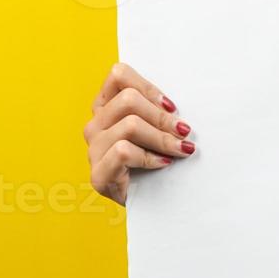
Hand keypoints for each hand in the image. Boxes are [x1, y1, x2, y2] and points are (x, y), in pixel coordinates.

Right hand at [83, 62, 195, 205]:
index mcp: (106, 107)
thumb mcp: (157, 127)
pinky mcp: (99, 174)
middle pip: (128, 100)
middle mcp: (95, 125)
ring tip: (181, 149)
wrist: (151, 203)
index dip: (149, 87)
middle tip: (184, 131)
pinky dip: (150, 156)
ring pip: (130, 125)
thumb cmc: (156, 159)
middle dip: (162, 116)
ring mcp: (94, 150)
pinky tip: (163, 163)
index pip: (118, 75)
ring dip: (162, 137)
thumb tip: (178, 105)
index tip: (172, 106)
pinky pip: (124, 151)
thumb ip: (158, 109)